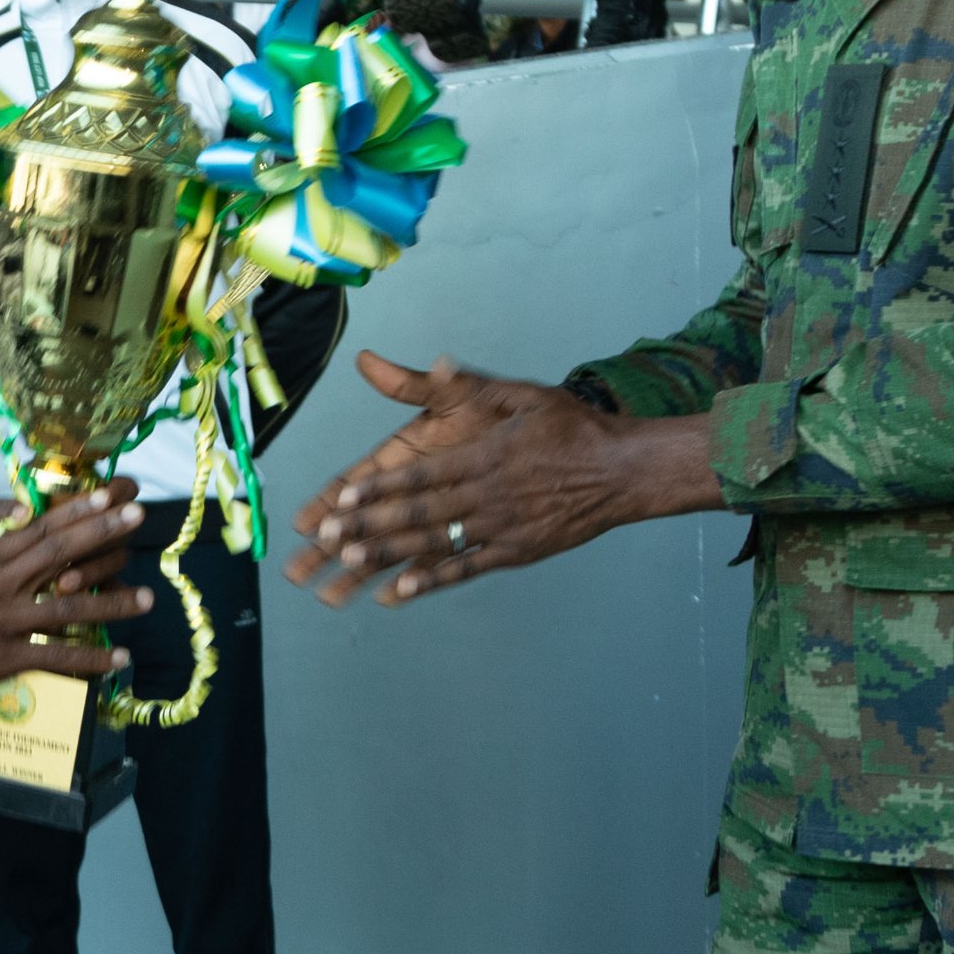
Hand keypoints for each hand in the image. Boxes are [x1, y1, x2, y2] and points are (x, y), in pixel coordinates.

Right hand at [0, 484, 155, 701]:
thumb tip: (13, 541)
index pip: (37, 529)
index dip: (75, 511)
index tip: (105, 494)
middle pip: (59, 553)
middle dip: (102, 533)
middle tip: (137, 516)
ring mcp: (2, 621)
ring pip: (68, 607)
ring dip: (112, 603)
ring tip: (147, 599)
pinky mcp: (0, 657)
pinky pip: (55, 657)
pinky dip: (90, 660)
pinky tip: (117, 659)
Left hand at [284, 351, 722, 606]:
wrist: (624, 471)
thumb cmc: (571, 428)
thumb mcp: (521, 395)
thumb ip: (471, 384)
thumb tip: (435, 362)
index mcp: (485, 455)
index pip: (420, 473)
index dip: (378, 487)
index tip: (342, 497)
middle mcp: (489, 494)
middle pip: (420, 513)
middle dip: (371, 525)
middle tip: (329, 539)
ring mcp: (503, 527)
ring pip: (437, 544)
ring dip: (391, 554)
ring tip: (351, 562)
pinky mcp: (517, 552)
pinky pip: (467, 568)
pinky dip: (432, 580)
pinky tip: (399, 591)